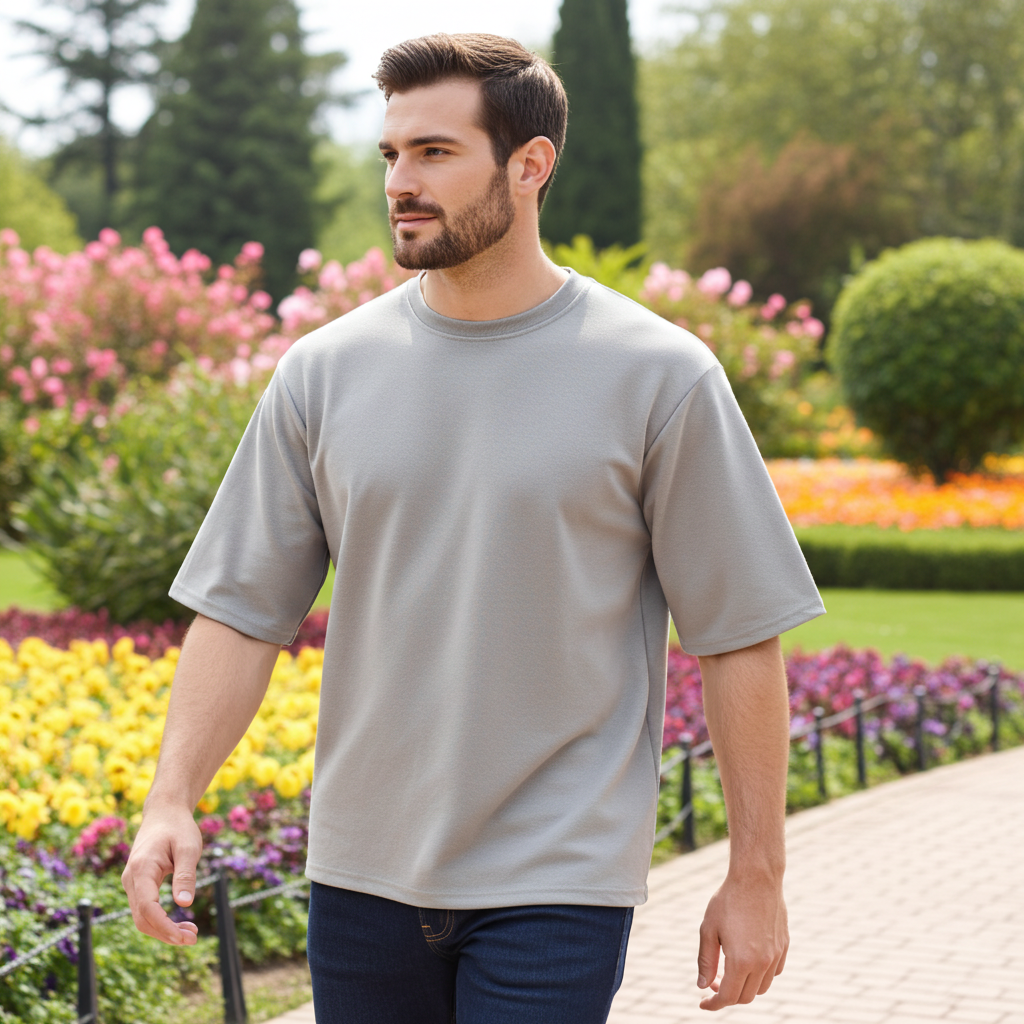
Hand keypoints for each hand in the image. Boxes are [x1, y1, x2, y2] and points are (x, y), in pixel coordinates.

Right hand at [121, 800, 202, 944]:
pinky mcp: (137, 885)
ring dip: (164, 929)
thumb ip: (185, 875)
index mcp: (142, 869)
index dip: (164, 926)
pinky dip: (160, 920)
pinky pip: (145, 909)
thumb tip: (185, 904)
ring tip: (191, 933)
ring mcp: (131, 883)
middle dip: (166, 933)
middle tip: (193, 939)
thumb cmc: (178, 827)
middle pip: (142, 918)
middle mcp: (131, 879)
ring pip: (142, 917)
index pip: (147, 908)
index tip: (184, 937)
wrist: (164, 812)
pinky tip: (180, 923)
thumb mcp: (189, 847)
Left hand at [696, 870, 788, 1009]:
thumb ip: (706, 961)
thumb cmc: (728, 900)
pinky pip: (774, 973)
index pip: (728, 997)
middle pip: (745, 997)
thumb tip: (703, 985)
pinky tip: (748, 961)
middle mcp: (763, 963)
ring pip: (761, 987)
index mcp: (741, 961)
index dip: (714, 1004)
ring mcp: (776, 955)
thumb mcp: (708, 929)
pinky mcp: (784, 946)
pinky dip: (761, 976)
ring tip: (729, 971)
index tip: (703, 1003)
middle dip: (728, 996)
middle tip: (714, 982)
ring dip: (745, 987)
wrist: (756, 877)